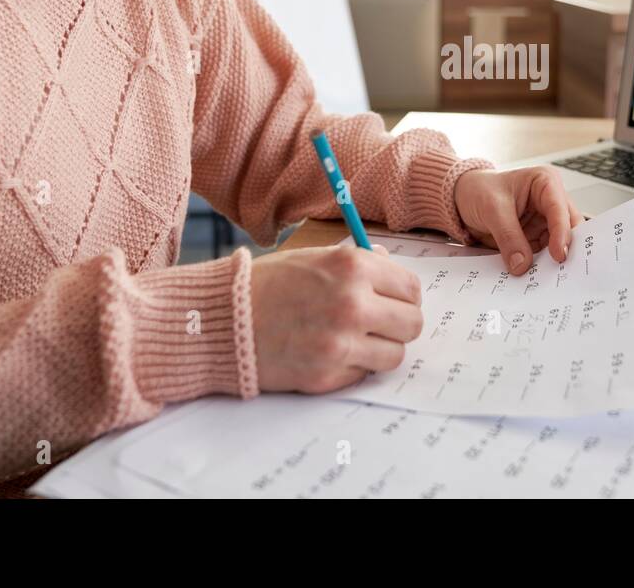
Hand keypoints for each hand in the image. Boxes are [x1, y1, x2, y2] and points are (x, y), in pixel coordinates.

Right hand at [249, 243, 422, 393]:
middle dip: (398, 324)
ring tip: (355, 340)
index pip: (411, 288)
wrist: (220, 321)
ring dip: (380, 349)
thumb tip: (391, 267)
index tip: (393, 300)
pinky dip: (354, 366)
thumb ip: (358, 263)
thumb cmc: (267, 285)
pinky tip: (330, 352)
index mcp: (353, 267)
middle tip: (379, 323)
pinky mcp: (328, 376)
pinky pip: (364, 374)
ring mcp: (341, 344)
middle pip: (412, 324)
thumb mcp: (315, 258)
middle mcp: (353, 304)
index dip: (404, 296)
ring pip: (395, 354)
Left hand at [454, 167, 582, 275]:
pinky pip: (543, 255)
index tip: (558, 254)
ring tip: (547, 277)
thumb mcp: (492, 209)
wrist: (462, 200)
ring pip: (558, 245)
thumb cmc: (478, 190)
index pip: (559, 209)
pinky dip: (540, 266)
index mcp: (545, 183)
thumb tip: (522, 264)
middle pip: (568, 228)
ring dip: (552, 261)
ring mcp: (544, 222)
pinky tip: (536, 276)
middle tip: (561, 269)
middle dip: (564, 248)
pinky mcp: (536, 238)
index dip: (562, 232)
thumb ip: (508, 236)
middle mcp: (550, 203)